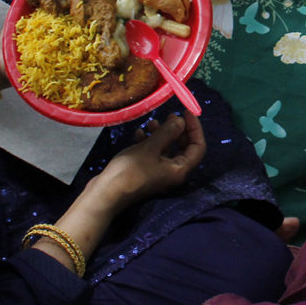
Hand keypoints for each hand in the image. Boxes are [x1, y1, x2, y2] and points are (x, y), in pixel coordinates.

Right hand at [90, 113, 206, 209]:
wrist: (107, 192)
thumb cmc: (131, 170)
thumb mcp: (151, 147)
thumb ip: (168, 132)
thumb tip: (182, 121)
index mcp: (180, 169)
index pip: (198, 147)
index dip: (195, 128)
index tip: (187, 112)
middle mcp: (173, 173)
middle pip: (183, 147)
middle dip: (177, 130)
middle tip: (169, 114)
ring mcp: (160, 173)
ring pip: (167, 149)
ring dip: (161, 134)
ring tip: (151, 122)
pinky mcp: (147, 172)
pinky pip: (155, 154)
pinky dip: (150, 142)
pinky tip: (139, 133)